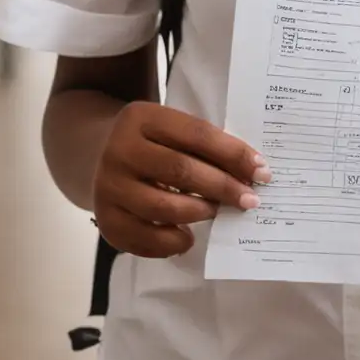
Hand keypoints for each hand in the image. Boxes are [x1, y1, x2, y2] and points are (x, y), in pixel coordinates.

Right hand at [93, 103, 269, 258]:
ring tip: (217, 212)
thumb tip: (252, 173)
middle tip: (249, 199)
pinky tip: (188, 236)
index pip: (197, 134)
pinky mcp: (106, 219)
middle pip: (181, 171)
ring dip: (199, 213)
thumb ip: (203, 146)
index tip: (261, 170)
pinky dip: (173, 242)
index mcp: (142, 117)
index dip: (233, 153)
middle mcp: (120, 150)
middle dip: (222, 187)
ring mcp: (109, 186)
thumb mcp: (170, 129)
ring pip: (163, 207)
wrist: (98, 154)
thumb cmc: (152, 143)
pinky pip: (145, 238)